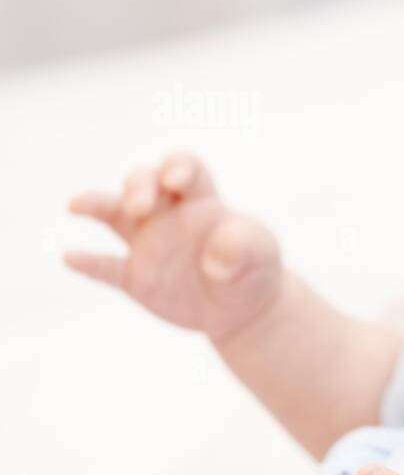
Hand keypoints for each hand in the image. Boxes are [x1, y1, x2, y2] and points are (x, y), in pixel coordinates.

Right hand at [64, 151, 282, 341]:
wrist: (245, 308)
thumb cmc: (254, 269)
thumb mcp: (262, 255)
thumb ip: (245, 246)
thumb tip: (217, 257)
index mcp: (202, 200)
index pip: (184, 165)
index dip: (176, 166)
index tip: (176, 181)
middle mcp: (168, 213)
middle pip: (143, 180)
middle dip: (138, 186)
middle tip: (139, 206)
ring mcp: (148, 243)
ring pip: (113, 213)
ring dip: (95, 204)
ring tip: (76, 204)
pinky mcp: (136, 277)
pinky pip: (106, 266)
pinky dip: (88, 262)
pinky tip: (70, 256)